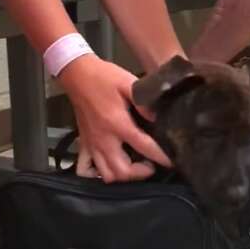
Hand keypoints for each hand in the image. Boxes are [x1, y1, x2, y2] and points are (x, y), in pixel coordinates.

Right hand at [58, 55, 171, 182]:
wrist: (77, 74)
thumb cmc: (104, 77)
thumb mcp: (129, 83)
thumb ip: (145, 102)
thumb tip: (159, 118)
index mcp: (118, 124)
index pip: (144, 147)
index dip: (161, 157)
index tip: (172, 162)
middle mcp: (104, 139)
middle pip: (122, 171)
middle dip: (140, 173)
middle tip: (151, 164)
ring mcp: (91, 144)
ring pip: (106, 174)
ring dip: (122, 175)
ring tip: (134, 166)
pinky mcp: (83, 144)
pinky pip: (86, 169)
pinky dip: (98, 173)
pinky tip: (109, 166)